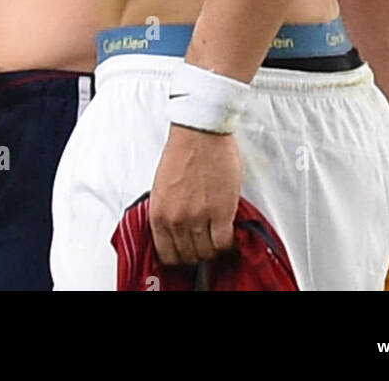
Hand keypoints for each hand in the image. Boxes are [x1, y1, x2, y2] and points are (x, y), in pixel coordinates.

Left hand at [150, 125, 242, 265]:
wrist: (200, 132)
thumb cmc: (183, 151)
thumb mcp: (163, 186)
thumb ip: (168, 212)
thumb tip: (177, 231)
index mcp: (158, 212)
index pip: (166, 254)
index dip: (179, 257)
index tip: (187, 253)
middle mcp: (176, 219)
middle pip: (188, 256)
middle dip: (198, 252)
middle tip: (205, 242)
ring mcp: (198, 217)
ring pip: (207, 252)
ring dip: (214, 248)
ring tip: (218, 236)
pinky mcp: (220, 212)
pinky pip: (224, 243)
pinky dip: (229, 243)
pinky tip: (229, 233)